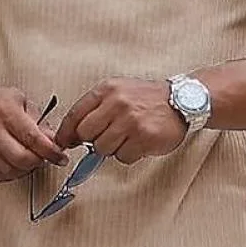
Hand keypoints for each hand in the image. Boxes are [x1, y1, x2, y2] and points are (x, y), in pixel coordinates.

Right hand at [0, 83, 69, 181]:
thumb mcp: (22, 101)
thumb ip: (39, 121)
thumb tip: (53, 139)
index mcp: (6, 113)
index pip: (32, 138)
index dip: (50, 151)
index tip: (60, 156)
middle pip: (21, 158)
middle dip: (39, 161)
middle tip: (47, 157)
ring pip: (10, 169)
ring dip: (27, 168)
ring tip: (33, 159)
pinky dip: (13, 173)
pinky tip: (18, 165)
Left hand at [53, 77, 187, 164]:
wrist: (182, 101)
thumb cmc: (148, 99)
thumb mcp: (119, 92)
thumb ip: (96, 108)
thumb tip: (72, 134)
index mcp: (107, 89)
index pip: (75, 114)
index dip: (66, 132)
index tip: (63, 142)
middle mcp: (117, 103)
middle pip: (86, 134)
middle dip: (93, 140)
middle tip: (108, 136)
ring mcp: (130, 120)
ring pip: (103, 148)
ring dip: (113, 148)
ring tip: (128, 137)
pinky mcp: (143, 137)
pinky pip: (123, 157)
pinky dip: (130, 154)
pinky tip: (140, 142)